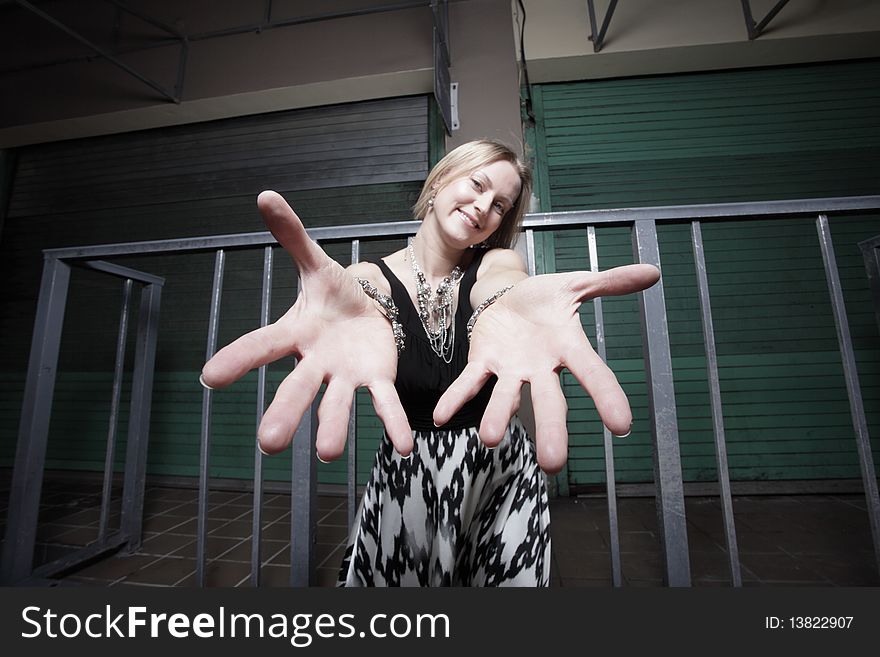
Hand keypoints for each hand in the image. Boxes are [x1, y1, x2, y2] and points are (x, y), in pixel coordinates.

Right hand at [201, 191, 412, 460]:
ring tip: (329, 454)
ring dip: (333, 427)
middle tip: (268, 444)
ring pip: (336, 403)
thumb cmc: (333, 295)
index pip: (262, 345)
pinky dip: (391, 424)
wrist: (367, 312)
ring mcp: (345, 376)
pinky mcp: (375, 380)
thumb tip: (266, 195)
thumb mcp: (316, 263)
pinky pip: (382, 404)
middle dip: (284, 413)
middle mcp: (315, 362)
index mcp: (296, 333)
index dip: (237, 359)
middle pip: (296, 387)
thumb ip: (292, 235)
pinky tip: (402, 446)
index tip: (209, 377)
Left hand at [433, 265, 659, 473]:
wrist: (509, 295)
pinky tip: (441, 417)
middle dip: (551, 431)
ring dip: (497, 417)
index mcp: (568, 348)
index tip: (622, 426)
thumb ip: (610, 282)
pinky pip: (469, 382)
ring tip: (489, 439)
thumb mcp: (576, 284)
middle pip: (549, 402)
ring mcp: (511, 369)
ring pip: (506, 398)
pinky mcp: (483, 361)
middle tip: (553, 465)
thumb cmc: (547, 298)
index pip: (593, 374)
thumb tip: (653, 272)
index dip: (607, 397)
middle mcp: (540, 367)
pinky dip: (456, 398)